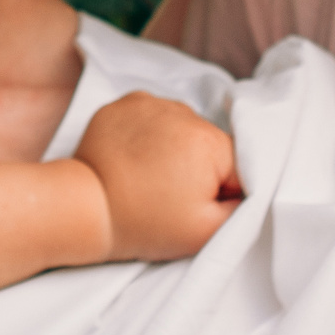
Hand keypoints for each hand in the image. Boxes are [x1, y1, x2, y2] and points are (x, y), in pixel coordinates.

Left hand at [73, 91, 242, 261]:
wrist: (84, 210)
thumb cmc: (144, 223)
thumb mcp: (206, 232)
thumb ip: (242, 210)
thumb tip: (250, 190)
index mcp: (208, 140)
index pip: (236, 167)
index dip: (219, 193)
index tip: (193, 207)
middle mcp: (183, 111)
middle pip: (208, 145)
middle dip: (197, 169)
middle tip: (169, 197)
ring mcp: (151, 102)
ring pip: (181, 129)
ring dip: (174, 150)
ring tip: (149, 178)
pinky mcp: (125, 102)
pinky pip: (152, 117)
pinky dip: (148, 135)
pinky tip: (134, 159)